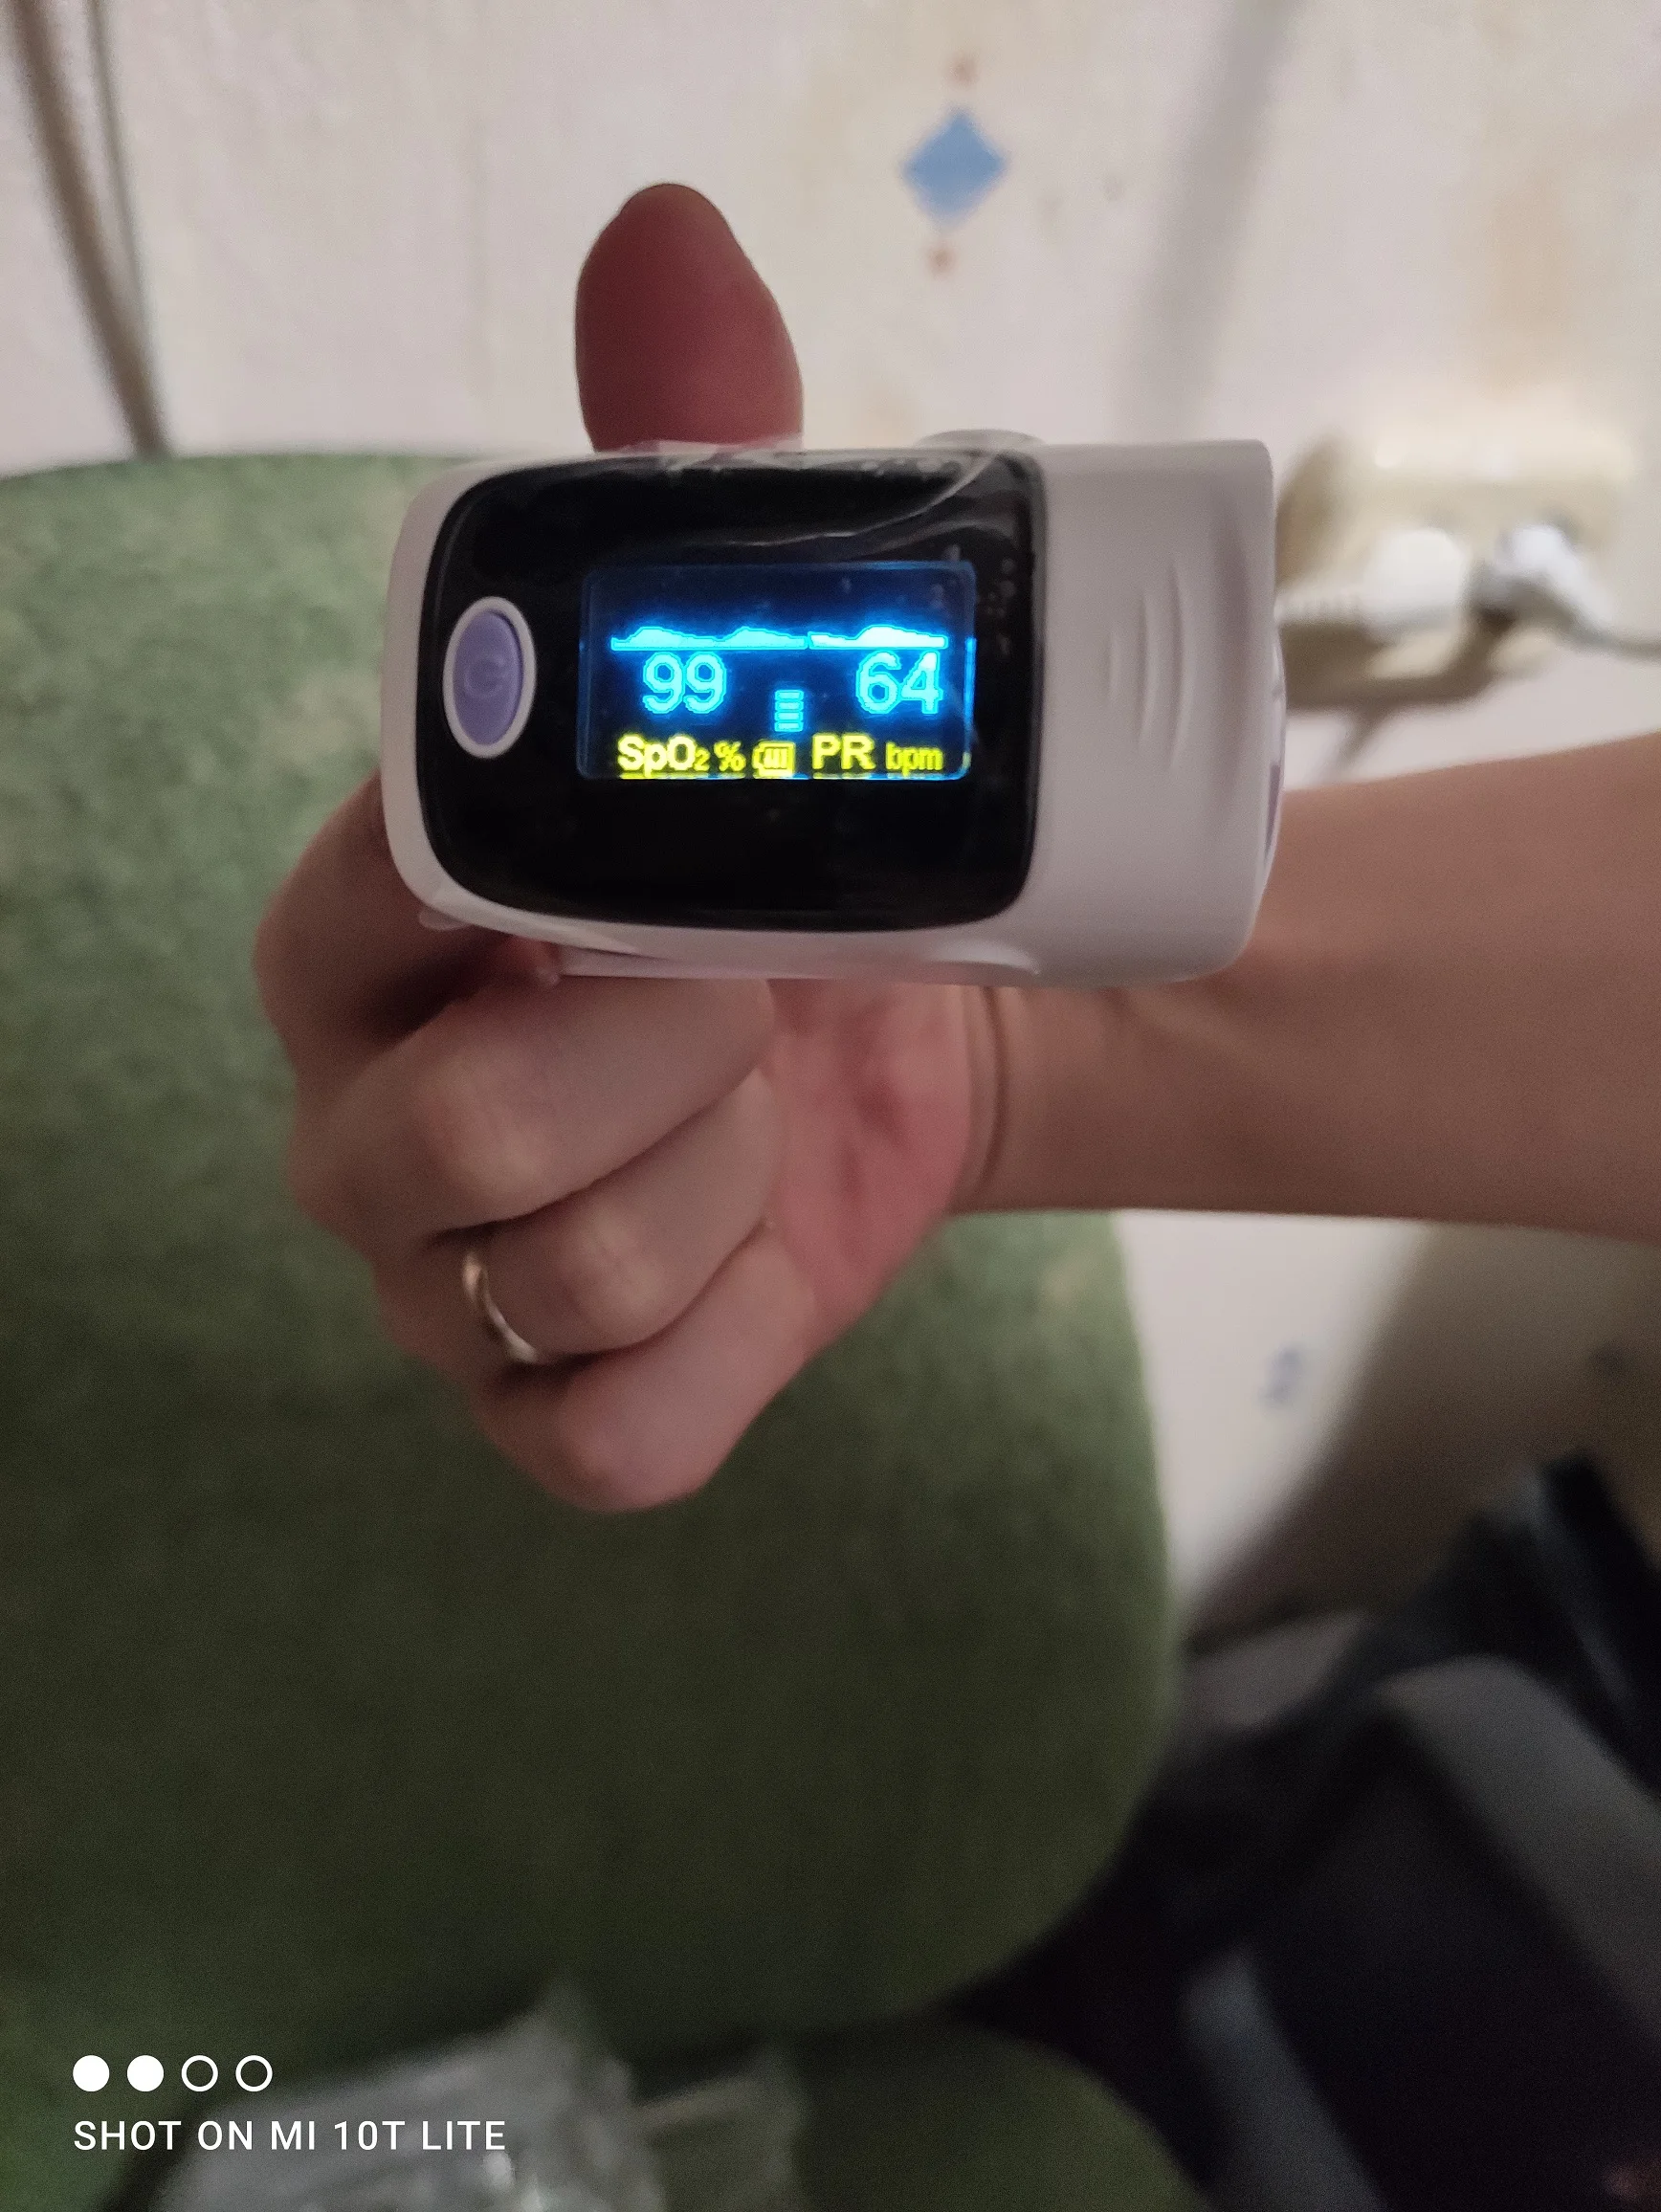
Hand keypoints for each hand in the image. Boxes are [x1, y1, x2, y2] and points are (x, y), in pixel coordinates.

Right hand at [256, 186, 1002, 1509]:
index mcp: (365, 924)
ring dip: (720, 1178)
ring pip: (552, 1276)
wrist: (903, 1020)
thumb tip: (665, 245)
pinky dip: (714, 1347)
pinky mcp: (555, 1405)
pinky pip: (603, 1437)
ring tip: (766, 1101)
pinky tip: (755, 1248)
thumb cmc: (786, 847)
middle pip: (450, 1131)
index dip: (537, 899)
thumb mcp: (741, 661)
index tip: (675, 871)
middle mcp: (366, 1112)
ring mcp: (448, 1276)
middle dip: (655, 1057)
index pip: (371, 910)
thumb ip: (687, 460)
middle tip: (754, 989)